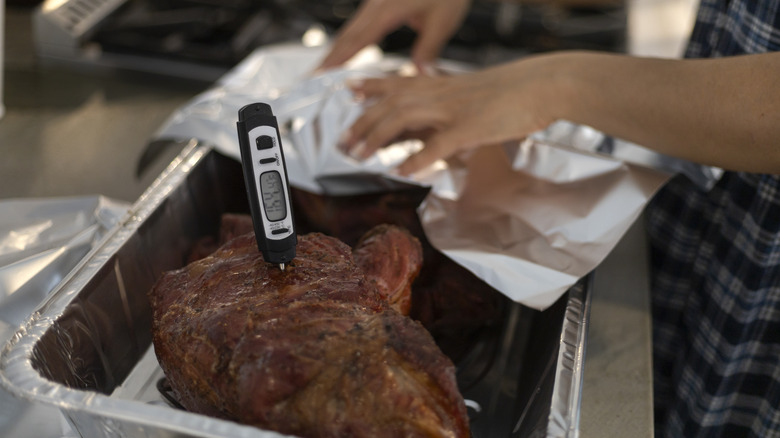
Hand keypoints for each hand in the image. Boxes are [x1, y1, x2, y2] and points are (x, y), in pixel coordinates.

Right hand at [317, 0, 470, 71]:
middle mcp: (376, 4)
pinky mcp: (380, 1)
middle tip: (311, 79)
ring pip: (350, 29)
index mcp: (388, 11)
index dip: (338, 60)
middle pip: (346, 36)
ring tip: (324, 69)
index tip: (321, 75)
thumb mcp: (443, 21)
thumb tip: (420, 76)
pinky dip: (349, 39)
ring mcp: (376, 1)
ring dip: (336, 50)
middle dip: (329, 59)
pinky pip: (359, 23)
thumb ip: (428, 51)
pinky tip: (347, 49)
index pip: (357, 41)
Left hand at [339, 55, 566, 174]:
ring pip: (403, 118)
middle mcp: (442, 93)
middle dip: (363, 123)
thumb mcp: (476, 94)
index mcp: (444, 84)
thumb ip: (452, 106)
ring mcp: (454, 109)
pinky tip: (402, 171)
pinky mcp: (471, 127)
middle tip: (343, 142)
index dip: (371, 86)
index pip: (398, 82)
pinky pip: (437, 144)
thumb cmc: (515, 93)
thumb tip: (437, 123)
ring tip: (359, 156)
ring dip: (377, 138)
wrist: (545, 84)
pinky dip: (417, 158)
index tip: (349, 91)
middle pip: (391, 103)